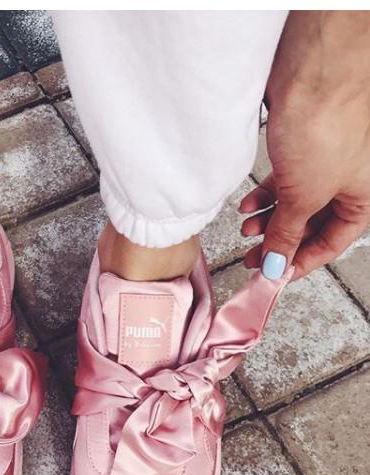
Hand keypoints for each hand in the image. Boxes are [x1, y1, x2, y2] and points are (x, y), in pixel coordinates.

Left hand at [240, 11, 369, 279]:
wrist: (314, 70)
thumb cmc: (325, 127)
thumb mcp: (304, 195)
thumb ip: (288, 233)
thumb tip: (277, 265)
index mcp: (361, 199)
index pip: (330, 243)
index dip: (301, 263)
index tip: (273, 275)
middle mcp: (346, 182)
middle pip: (310, 224)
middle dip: (279, 242)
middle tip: (252, 258)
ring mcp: (323, 163)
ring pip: (294, 203)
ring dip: (268, 220)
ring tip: (244, 229)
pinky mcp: (300, 146)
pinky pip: (283, 181)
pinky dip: (264, 195)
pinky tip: (246, 204)